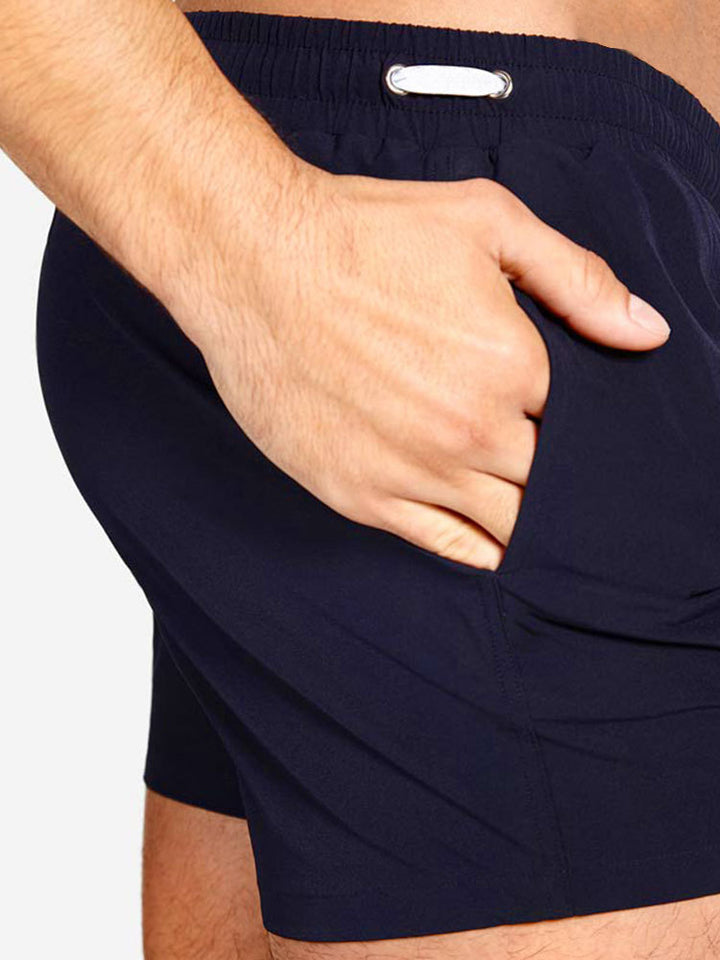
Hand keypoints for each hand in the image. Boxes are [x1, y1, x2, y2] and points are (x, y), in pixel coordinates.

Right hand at [180, 158, 669, 570]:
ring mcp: (413, 472)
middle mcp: (469, 431)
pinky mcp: (362, 496)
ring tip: (524, 499)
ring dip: (523, 516)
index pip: (583, 427)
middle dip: (558, 476)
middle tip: (545, 460)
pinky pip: (446, 547)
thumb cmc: (362, 233)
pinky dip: (478, 548)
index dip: (582, 427)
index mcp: (513, 365)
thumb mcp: (486, 222)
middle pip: (550, 486)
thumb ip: (576, 280)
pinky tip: (490, 539)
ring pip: (507, 526)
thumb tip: (646, 333)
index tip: (566, 421)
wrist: (250, 259)